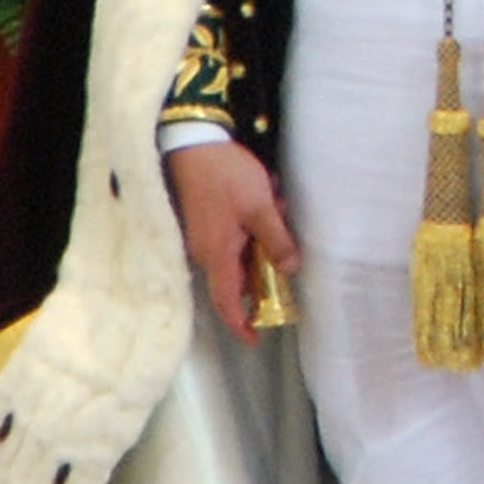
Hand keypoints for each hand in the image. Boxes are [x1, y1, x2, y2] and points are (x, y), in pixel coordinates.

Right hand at [165, 138, 301, 344]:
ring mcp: (204, 236)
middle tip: (285, 230)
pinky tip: (267, 194)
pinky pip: (236, 234)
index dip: (241, 324)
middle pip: (240, 275)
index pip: (227, 302)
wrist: (192, 143)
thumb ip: (277, 240)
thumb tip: (290, 269)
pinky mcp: (207, 221)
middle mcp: (206, 251)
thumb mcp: (260, 207)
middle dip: (267, 260)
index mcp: (217, 254)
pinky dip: (255, 221)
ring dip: (265, 234)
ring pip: (242, 250)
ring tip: (276, 200)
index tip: (255, 339)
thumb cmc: (225, 176)